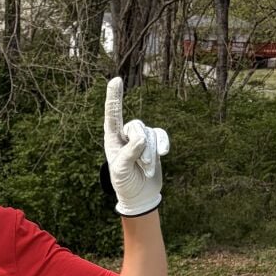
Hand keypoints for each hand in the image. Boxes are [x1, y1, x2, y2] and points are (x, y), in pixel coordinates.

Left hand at [103, 77, 165, 216]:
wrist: (140, 194)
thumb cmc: (125, 183)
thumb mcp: (121, 171)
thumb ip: (128, 154)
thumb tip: (140, 139)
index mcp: (112, 139)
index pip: (112, 116)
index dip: (114, 98)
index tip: (116, 80)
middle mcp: (125, 134)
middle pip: (136, 126)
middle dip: (141, 147)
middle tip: (142, 165)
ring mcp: (140, 137)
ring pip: (150, 133)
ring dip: (150, 153)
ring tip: (147, 168)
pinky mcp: (154, 141)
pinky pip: (161, 135)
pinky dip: (162, 144)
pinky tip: (163, 154)